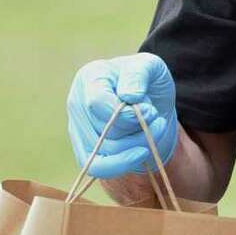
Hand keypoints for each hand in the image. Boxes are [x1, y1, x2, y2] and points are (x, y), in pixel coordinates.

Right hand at [67, 53, 177, 179]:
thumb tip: (129, 96)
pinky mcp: (84, 149)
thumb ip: (139, 74)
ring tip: (155, 133)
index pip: (97, 102)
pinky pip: (97, 167)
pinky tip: (142, 153)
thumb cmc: (147, 81)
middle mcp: (77, 102)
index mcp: (90, 77)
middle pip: (104, 130)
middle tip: (158, 122)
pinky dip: (123, 164)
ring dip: (136, 146)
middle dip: (138, 131)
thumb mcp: (151, 67)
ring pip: (104, 151)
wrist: (148, 100)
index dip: (126, 114)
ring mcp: (78, 128)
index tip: (151, 112)